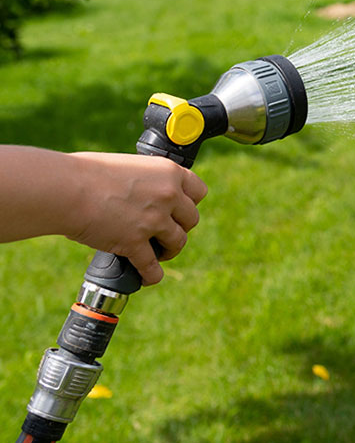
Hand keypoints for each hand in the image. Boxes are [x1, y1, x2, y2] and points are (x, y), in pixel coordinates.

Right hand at [66, 152, 207, 284]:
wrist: (67, 189)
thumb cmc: (88, 172)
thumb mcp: (129, 166)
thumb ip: (147, 180)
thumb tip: (146, 191)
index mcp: (169, 172)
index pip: (199, 191)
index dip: (190, 202)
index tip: (180, 209)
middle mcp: (169, 195)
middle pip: (192, 219)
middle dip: (180, 227)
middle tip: (165, 231)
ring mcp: (155, 220)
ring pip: (178, 242)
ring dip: (169, 250)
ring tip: (159, 253)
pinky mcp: (136, 243)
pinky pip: (152, 267)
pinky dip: (151, 275)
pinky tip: (147, 277)